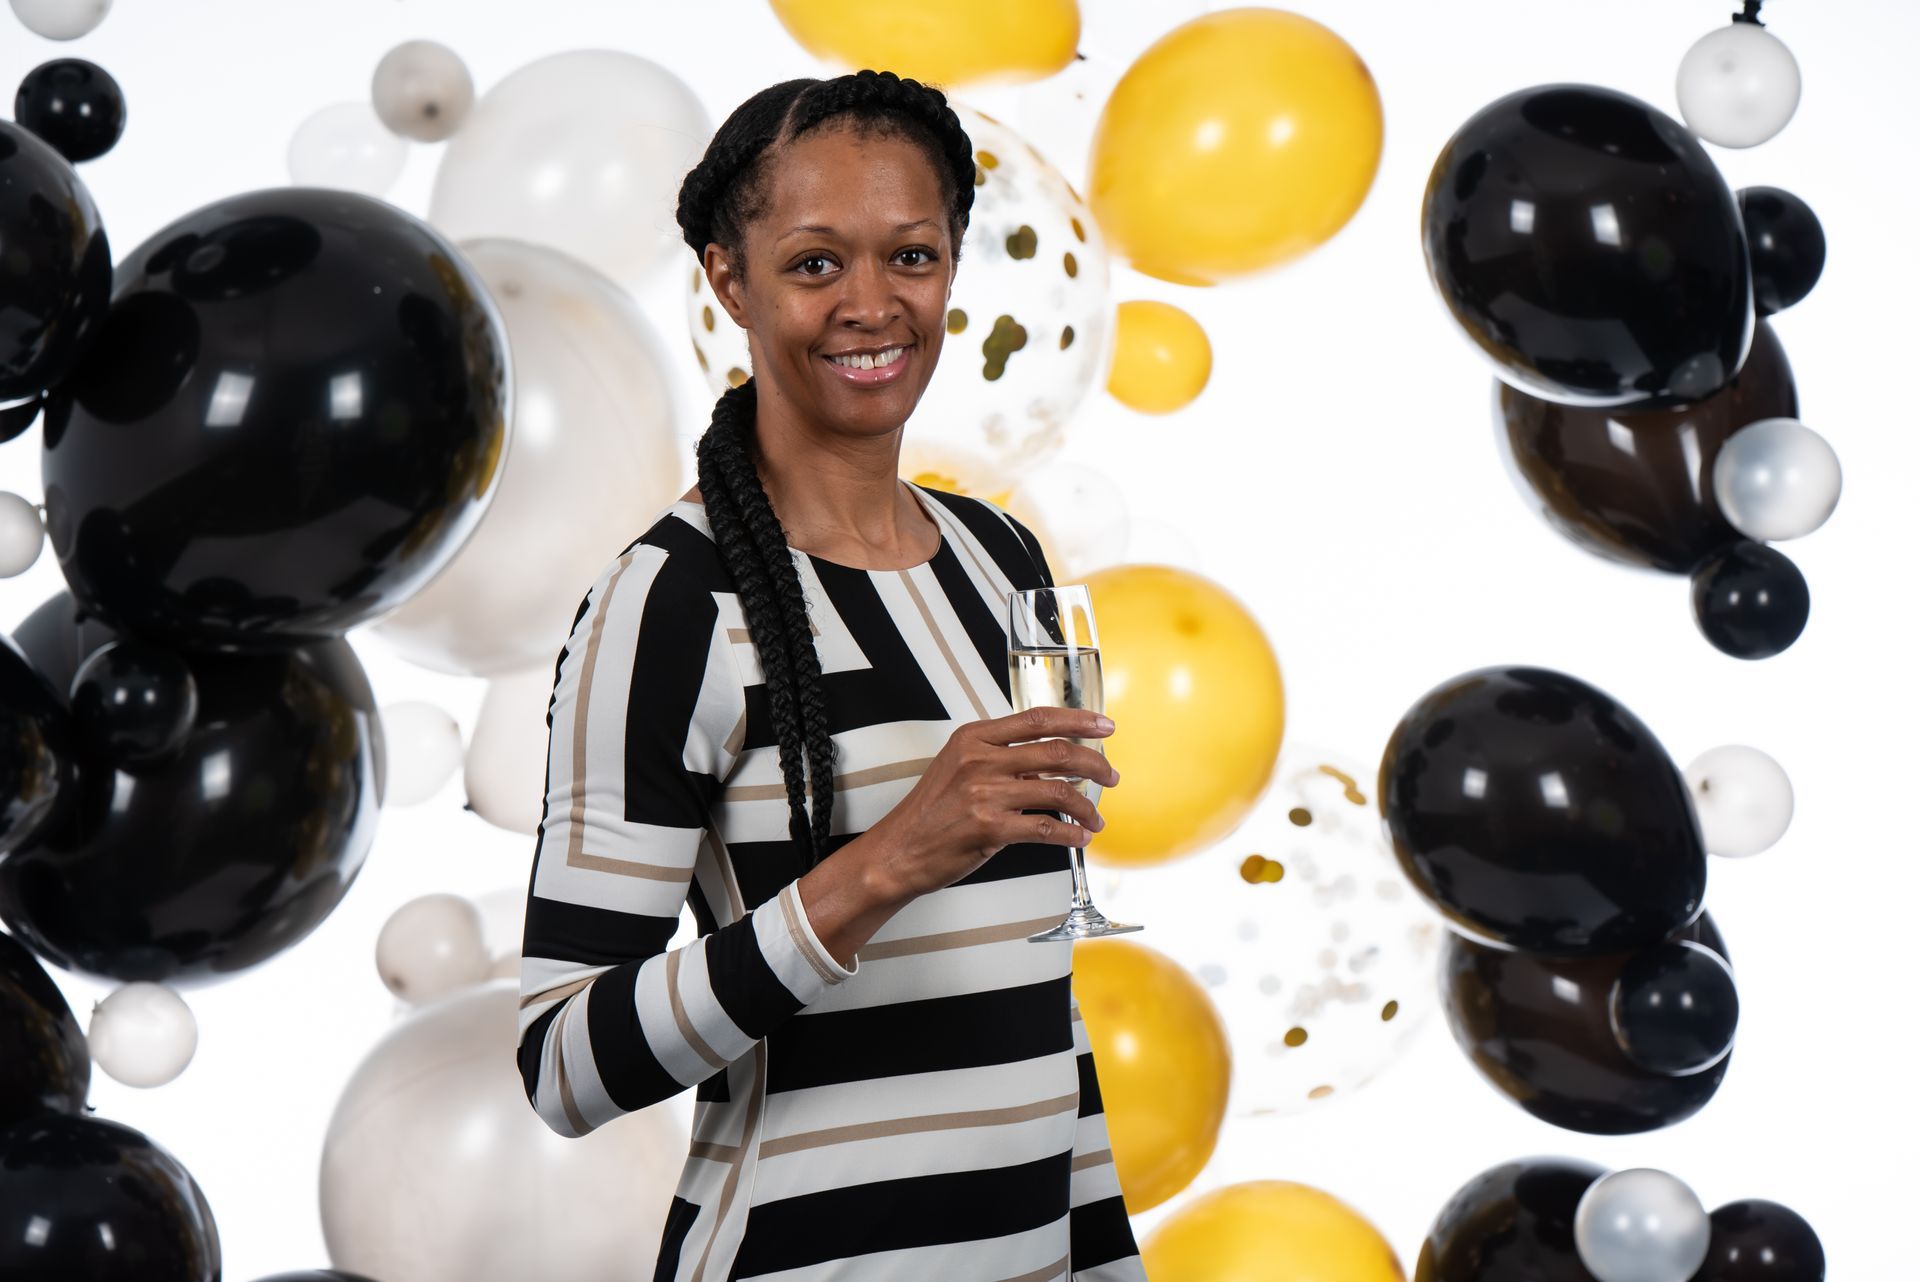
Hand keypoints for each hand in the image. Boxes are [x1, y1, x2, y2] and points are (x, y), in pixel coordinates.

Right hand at [865, 706, 1120, 900]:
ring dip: (1087, 807)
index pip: (1038, 719)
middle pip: (1057, 752)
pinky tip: (1079, 837)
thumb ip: (1001, 759)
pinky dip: (1072, 834)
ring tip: (1096, 819)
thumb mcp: (958, 767)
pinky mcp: (990, 828)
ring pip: (1058, 791)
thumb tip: (1047, 764)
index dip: (1078, 721)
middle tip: (1110, 776)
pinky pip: (1047, 828)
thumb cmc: (930, 812)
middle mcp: (980, 760)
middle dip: (1094, 764)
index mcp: (974, 738)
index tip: (1104, 726)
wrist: (898, 851)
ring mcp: (985, 794)